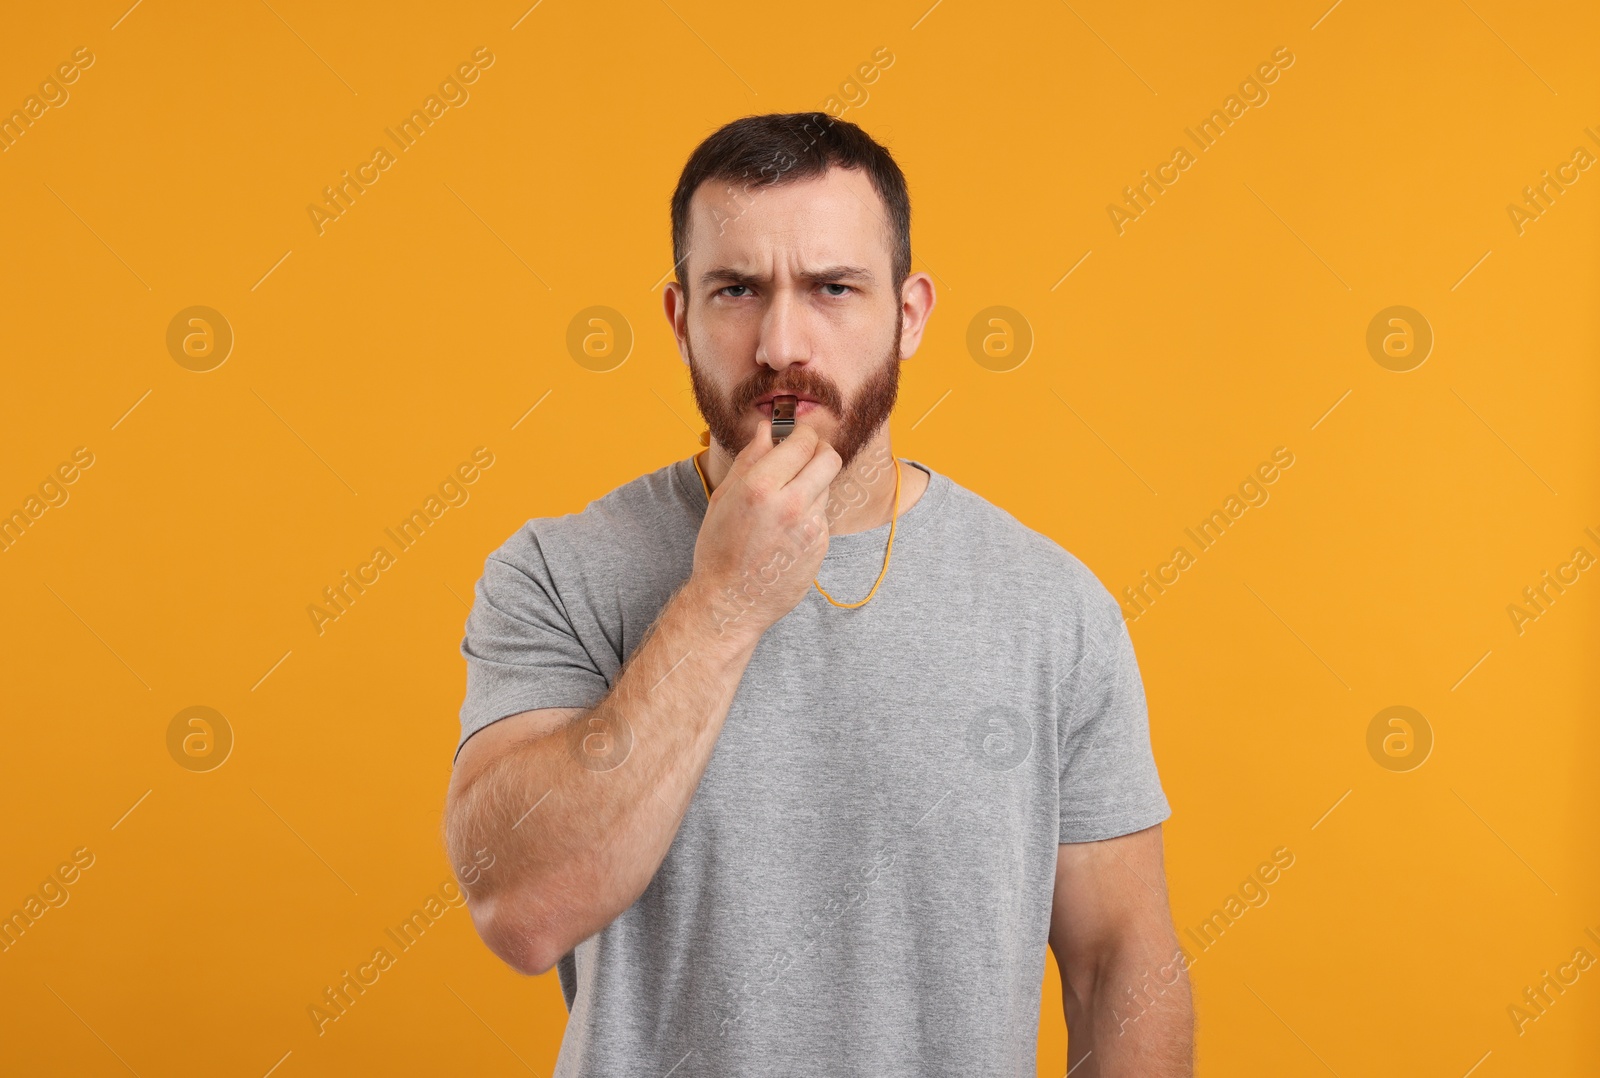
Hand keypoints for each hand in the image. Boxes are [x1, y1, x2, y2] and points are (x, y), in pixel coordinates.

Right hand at [690, 419, 841, 637]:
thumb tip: (766, 429)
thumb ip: (749, 459)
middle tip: (805, 455)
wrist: (732, 602)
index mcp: (761, 487)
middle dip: (819, 450)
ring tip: (786, 499)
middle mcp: (791, 504)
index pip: (802, 442)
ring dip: (813, 483)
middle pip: (829, 458)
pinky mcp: (821, 544)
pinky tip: (787, 527)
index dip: (802, 433)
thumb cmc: (719, 550)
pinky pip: (823, 514)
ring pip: (827, 485)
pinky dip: (810, 511)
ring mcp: (811, 526)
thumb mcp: (724, 498)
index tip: (797, 435)